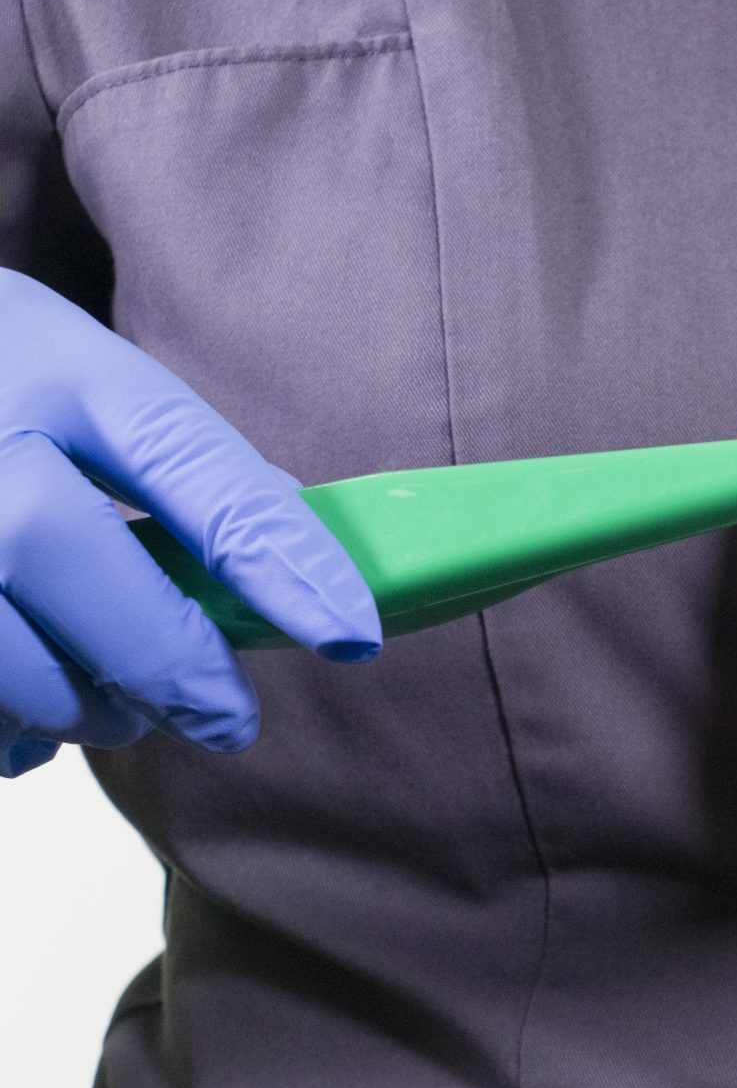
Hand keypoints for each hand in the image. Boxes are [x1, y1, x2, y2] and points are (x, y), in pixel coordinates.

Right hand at [0, 270, 377, 775]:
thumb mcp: (71, 363)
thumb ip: (172, 454)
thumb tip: (297, 556)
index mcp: (51, 359)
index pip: (186, 461)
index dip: (277, 556)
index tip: (351, 634)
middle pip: (71, 558)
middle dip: (168, 661)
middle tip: (230, 720)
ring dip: (80, 706)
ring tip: (121, 715)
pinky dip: (1, 726)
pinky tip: (28, 728)